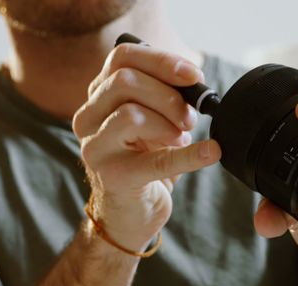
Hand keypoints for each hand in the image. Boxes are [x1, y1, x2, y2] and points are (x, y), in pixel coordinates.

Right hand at [72, 43, 220, 252]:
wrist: (127, 214)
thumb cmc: (141, 162)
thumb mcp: (148, 121)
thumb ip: (161, 96)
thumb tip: (194, 82)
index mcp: (97, 98)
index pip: (121, 58)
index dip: (161, 60)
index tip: (193, 75)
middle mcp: (87, 119)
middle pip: (124, 81)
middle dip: (168, 94)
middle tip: (190, 117)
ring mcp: (95, 149)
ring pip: (130, 114)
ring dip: (168, 122)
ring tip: (182, 138)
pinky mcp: (112, 177)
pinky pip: (155, 160)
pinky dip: (190, 155)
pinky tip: (210, 152)